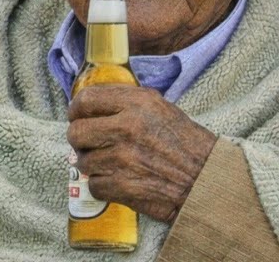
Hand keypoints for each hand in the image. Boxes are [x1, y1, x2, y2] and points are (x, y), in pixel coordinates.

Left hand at [67, 85, 216, 221]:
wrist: (210, 181)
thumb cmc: (185, 144)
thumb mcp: (160, 108)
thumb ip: (124, 100)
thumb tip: (88, 101)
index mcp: (137, 104)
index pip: (85, 100)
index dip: (76, 109)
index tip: (78, 116)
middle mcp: (127, 128)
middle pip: (75, 132)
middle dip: (80, 139)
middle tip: (91, 143)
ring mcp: (123, 159)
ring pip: (82, 161)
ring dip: (93, 164)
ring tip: (111, 164)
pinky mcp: (123, 186)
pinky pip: (93, 184)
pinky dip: (103, 185)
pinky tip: (119, 180)